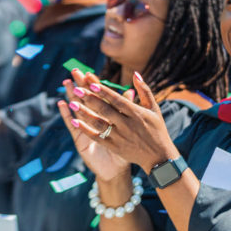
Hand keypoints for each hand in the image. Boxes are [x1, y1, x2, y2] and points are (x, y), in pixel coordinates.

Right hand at [59, 70, 130, 181]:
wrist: (117, 170)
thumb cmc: (125, 147)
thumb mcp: (128, 128)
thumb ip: (128, 109)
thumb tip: (131, 91)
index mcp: (106, 115)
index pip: (99, 96)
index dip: (94, 84)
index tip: (90, 72)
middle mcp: (94, 119)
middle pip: (86, 99)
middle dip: (81, 85)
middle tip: (75, 71)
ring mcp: (85, 128)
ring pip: (78, 109)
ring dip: (72, 96)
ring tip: (67, 83)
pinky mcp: (80, 139)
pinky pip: (73, 126)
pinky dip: (67, 115)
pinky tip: (62, 104)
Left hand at [61, 71, 178, 174]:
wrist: (159, 157)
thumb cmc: (157, 129)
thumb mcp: (154, 109)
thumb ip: (144, 90)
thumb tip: (135, 73)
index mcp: (136, 113)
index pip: (116, 99)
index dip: (103, 91)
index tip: (91, 82)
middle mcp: (127, 124)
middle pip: (105, 109)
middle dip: (90, 98)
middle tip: (76, 88)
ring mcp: (120, 137)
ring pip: (99, 123)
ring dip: (84, 113)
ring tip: (71, 103)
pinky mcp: (115, 147)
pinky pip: (97, 137)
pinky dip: (86, 130)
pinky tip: (74, 122)